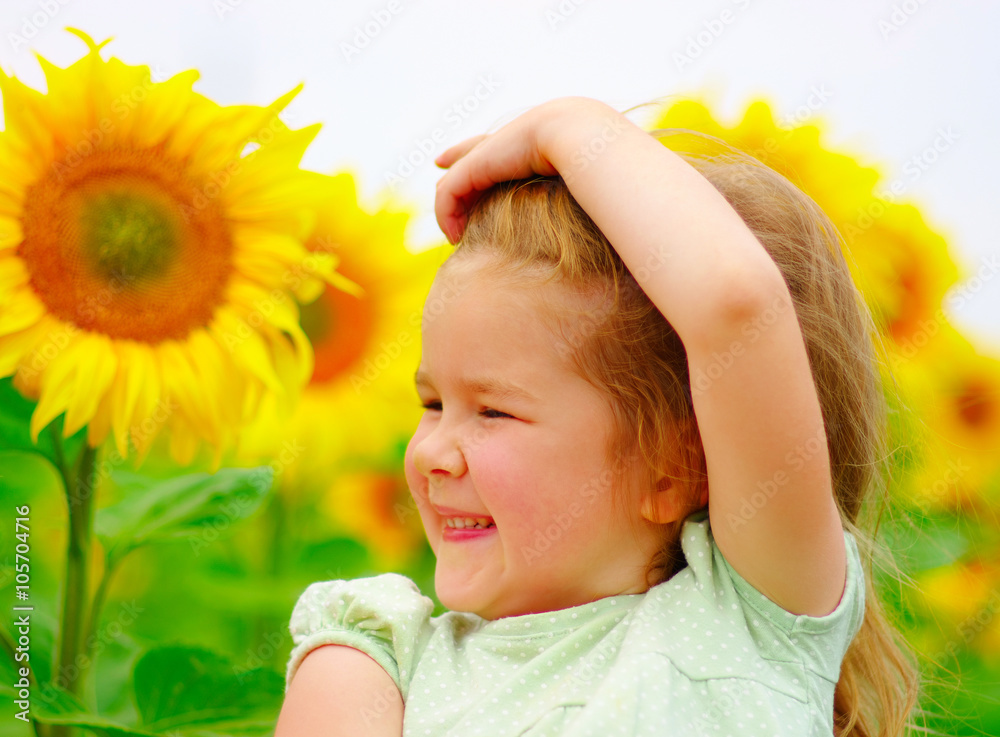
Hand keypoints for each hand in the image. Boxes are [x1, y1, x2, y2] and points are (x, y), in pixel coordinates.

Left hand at [433, 98, 609, 243]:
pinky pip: (450, 192)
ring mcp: (493, 150)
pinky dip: (447, 215)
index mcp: (539, 138)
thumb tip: (611, 216)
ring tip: (455, 236)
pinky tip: (454, 237)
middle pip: (475, 152)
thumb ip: (594, 196)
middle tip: (445, 187)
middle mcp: (512, 139)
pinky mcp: (477, 164)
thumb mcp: (594, 181)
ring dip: (452, 210)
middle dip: (457, 162)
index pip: (506, 143)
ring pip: (458, 179)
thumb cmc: (602, 164)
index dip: (486, 152)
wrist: (586, 138)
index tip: (461, 158)